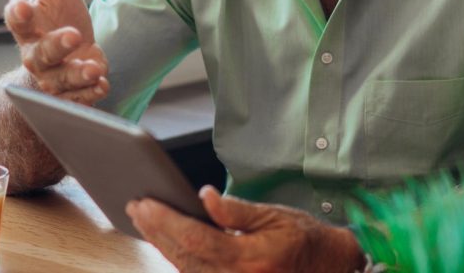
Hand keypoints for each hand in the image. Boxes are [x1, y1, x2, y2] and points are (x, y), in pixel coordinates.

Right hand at [3, 0, 109, 105]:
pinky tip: (103, 84)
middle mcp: (36, 55)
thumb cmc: (57, 15)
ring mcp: (53, 77)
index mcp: (28, 26)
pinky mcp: (70, 94)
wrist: (70, 53)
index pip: (17, 20)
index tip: (23, 4)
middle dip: (56, 46)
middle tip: (73, 35)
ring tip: (94, 68)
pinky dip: (89, 94)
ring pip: (60, 80)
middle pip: (40, 55)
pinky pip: (77, 99)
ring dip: (77, 75)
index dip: (18, 13)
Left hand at [127, 186, 365, 272]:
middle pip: (183, 255)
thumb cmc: (303, 239)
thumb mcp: (274, 216)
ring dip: (162, 243)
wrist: (327, 267)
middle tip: (136, 206)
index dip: (166, 220)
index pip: (194, 238)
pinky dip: (177, 257)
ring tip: (145, 219)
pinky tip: (166, 240)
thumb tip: (204, 197)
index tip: (145, 202)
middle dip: (156, 230)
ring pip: (185, 268)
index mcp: (249, 259)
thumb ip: (235, 210)